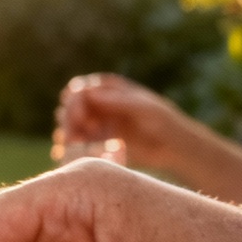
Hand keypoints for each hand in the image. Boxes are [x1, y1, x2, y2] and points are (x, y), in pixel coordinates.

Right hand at [56, 74, 187, 171]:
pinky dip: (75, 146)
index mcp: (111, 87)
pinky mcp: (101, 140)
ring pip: (74, 125)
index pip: (82, 89)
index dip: (75, 102)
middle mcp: (101, 102)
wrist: (173, 146)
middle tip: (70, 138)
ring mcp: (100, 121)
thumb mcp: (145, 108)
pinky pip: (82, 141)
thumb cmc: (164, 121)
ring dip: (69, 134)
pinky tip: (73, 154)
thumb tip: (89, 93)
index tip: (78, 118)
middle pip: (73, 108)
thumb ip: (119, 101)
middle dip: (69, 121)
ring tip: (72, 147)